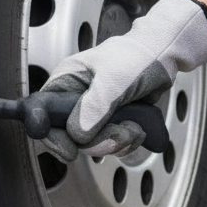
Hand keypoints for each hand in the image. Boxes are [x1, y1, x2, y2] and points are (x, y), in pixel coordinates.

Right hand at [38, 0, 206, 161]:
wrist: (163, 57)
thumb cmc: (136, 56)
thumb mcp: (113, 79)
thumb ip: (94, 107)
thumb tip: (77, 134)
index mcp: (65, 82)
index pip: (42, 114)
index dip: (51, 135)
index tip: (69, 150)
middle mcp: (74, 101)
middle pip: (69, 138)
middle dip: (95, 142)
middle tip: (116, 133)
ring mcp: (92, 115)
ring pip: (92, 145)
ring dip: (117, 141)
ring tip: (132, 125)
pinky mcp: (109, 124)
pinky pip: (111, 146)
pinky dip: (127, 141)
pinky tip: (137, 126)